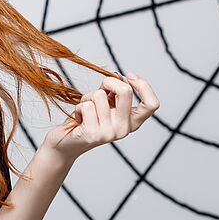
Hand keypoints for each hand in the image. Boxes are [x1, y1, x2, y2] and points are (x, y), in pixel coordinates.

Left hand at [42, 73, 159, 163]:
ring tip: (85, 110)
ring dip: (87, 97)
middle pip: (125, 91)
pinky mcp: (93, 134)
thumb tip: (118, 76)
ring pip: (99, 95)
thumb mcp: (104, 103)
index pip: (152, 104)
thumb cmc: (86, 119)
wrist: (66, 143)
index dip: (143, 86)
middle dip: (109, 82)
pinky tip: (78, 118)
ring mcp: (109, 133)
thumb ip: (113, 92)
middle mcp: (124, 129)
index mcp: (131, 122)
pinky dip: (78, 107)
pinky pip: (86, 105)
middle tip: (100, 87)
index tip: (129, 76)